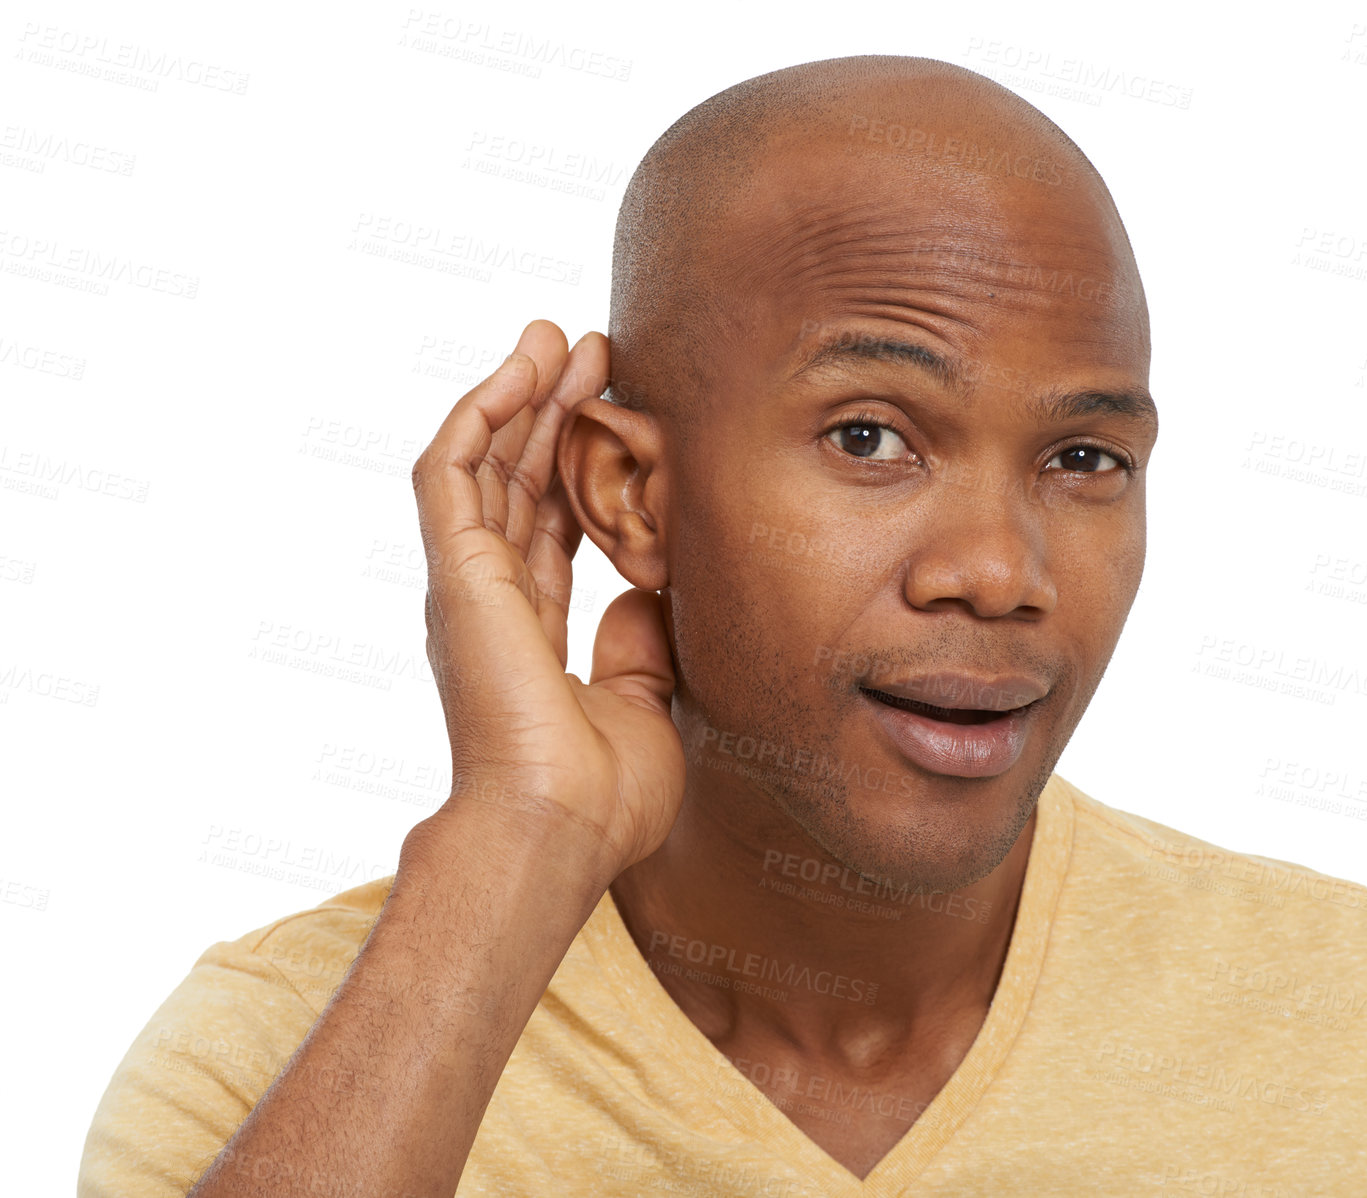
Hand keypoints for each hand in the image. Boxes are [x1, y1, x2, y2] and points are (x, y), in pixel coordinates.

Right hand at [409, 320, 683, 879]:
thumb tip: (650, 593)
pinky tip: (523, 368)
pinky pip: (454, 470)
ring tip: (559, 336)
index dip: (576, 467)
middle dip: (551, 411)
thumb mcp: (644, 705)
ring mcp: (466, 585)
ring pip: (484, 461)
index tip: (616, 416)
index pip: (550, 526)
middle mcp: (490, 601)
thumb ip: (641, 644)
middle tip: (592, 350)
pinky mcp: (455, 572)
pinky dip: (484, 412)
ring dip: (519, 394)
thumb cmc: (602, 797)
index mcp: (529, 633)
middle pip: (517, 481)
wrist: (560, 829)